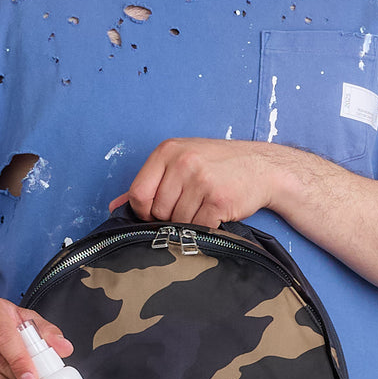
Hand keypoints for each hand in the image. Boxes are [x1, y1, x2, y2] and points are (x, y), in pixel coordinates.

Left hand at [109, 138, 295, 228]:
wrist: (262, 167)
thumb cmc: (218, 166)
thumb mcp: (180, 163)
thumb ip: (147, 184)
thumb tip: (115, 206)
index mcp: (167, 151)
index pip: (138, 194)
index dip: (144, 212)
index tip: (157, 213)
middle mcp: (182, 162)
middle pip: (157, 212)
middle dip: (169, 218)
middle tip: (189, 207)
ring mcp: (201, 180)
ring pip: (178, 222)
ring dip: (189, 223)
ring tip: (204, 207)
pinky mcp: (218, 199)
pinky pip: (199, 227)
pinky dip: (206, 227)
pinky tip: (215, 213)